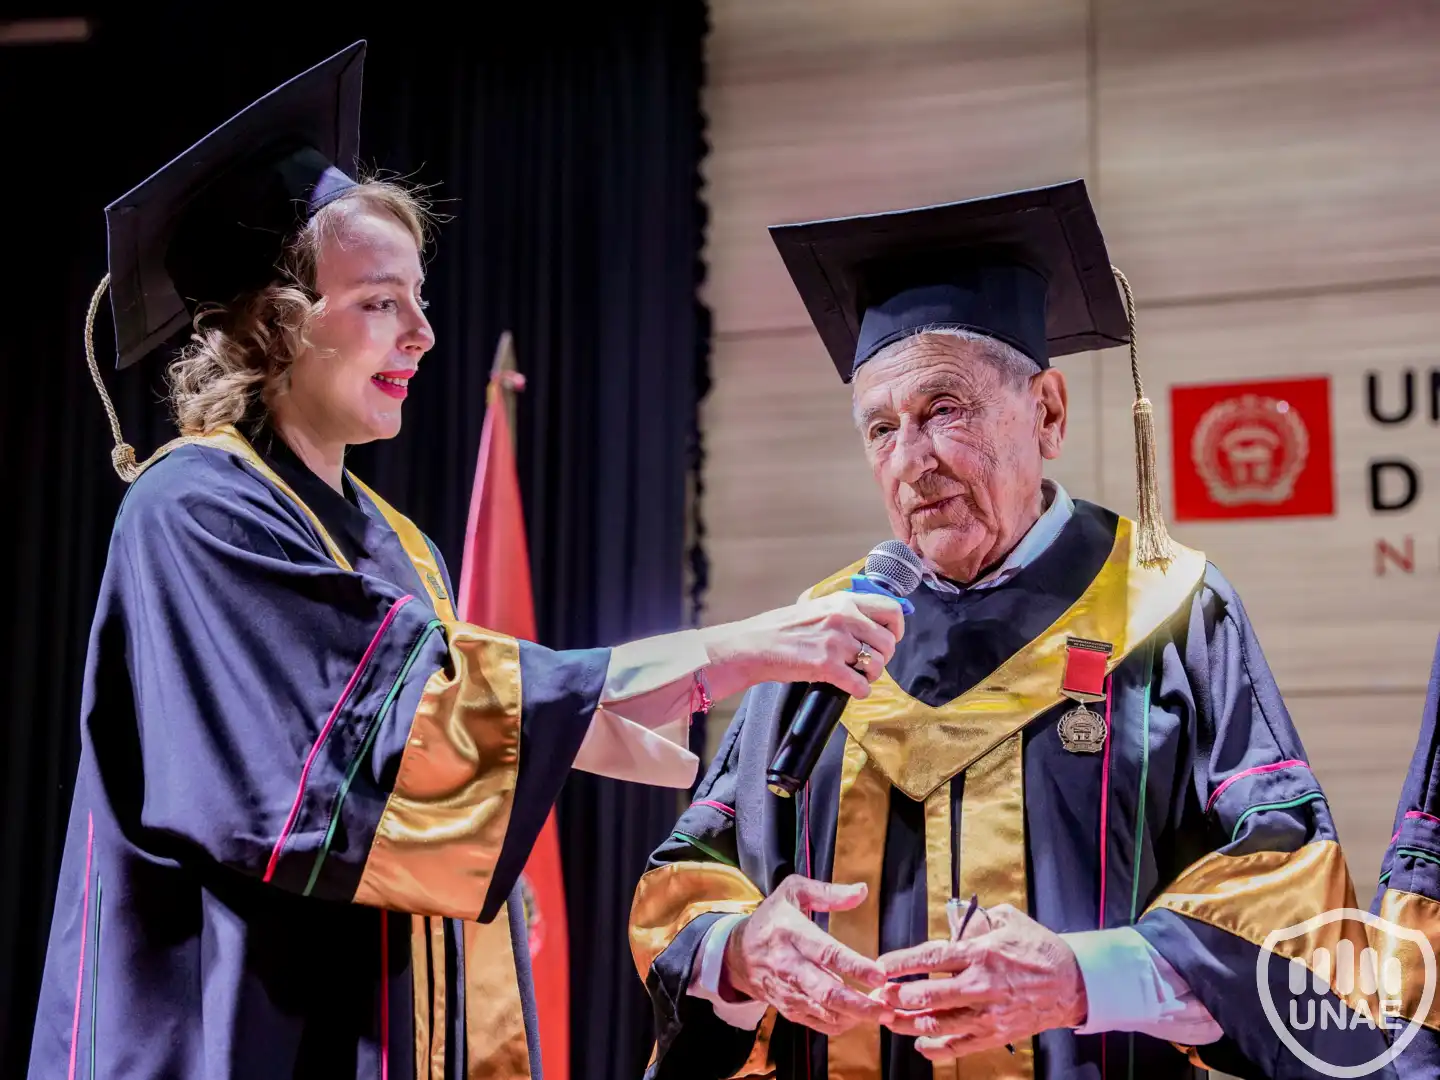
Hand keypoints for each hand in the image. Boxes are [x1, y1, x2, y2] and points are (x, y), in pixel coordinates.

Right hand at [698, 591, 904, 701]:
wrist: (753, 645)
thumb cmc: (780, 629)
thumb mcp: (816, 607)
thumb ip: (843, 612)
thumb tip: (869, 623)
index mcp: (843, 601)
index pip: (891, 609)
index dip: (896, 629)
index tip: (889, 639)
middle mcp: (844, 618)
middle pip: (888, 642)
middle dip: (883, 657)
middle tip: (868, 664)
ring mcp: (836, 642)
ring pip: (877, 664)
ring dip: (871, 675)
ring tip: (857, 676)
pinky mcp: (827, 666)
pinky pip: (860, 685)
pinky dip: (859, 691)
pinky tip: (851, 689)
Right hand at [722, 875, 893, 1036]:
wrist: (736, 953)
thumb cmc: (771, 919)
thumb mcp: (793, 892)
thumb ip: (827, 892)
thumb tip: (861, 891)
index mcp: (791, 933)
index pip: (827, 953)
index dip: (855, 966)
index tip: (880, 974)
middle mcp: (788, 965)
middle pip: (826, 990)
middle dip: (859, 1003)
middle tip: (885, 1007)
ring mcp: (787, 990)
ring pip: (823, 1011)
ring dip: (854, 1016)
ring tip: (881, 1015)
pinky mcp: (787, 1008)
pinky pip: (816, 1023)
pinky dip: (839, 1025)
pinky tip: (859, 1019)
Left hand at [874, 904, 1086, 1060]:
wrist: (1072, 983)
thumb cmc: (1039, 948)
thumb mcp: (1010, 920)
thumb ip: (978, 919)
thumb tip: (955, 918)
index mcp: (980, 953)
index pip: (930, 958)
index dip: (901, 962)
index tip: (879, 965)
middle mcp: (980, 985)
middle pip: (927, 995)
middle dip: (896, 996)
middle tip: (877, 995)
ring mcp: (987, 1014)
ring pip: (937, 1024)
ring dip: (908, 1023)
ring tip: (888, 1019)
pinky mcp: (994, 1034)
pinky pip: (958, 1046)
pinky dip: (935, 1049)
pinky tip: (919, 1044)